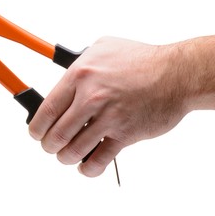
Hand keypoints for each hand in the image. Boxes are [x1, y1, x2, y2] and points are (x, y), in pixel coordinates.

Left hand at [29, 36, 191, 176]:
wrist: (178, 74)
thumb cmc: (143, 60)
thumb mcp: (104, 47)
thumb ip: (80, 62)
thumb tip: (65, 75)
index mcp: (80, 75)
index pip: (45, 110)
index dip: (36, 128)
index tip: (36, 133)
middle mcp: (90, 97)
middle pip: (55, 135)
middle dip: (49, 146)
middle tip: (52, 146)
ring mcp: (108, 118)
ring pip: (72, 150)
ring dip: (66, 157)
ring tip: (69, 155)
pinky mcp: (125, 135)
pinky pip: (98, 161)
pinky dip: (88, 168)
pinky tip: (87, 165)